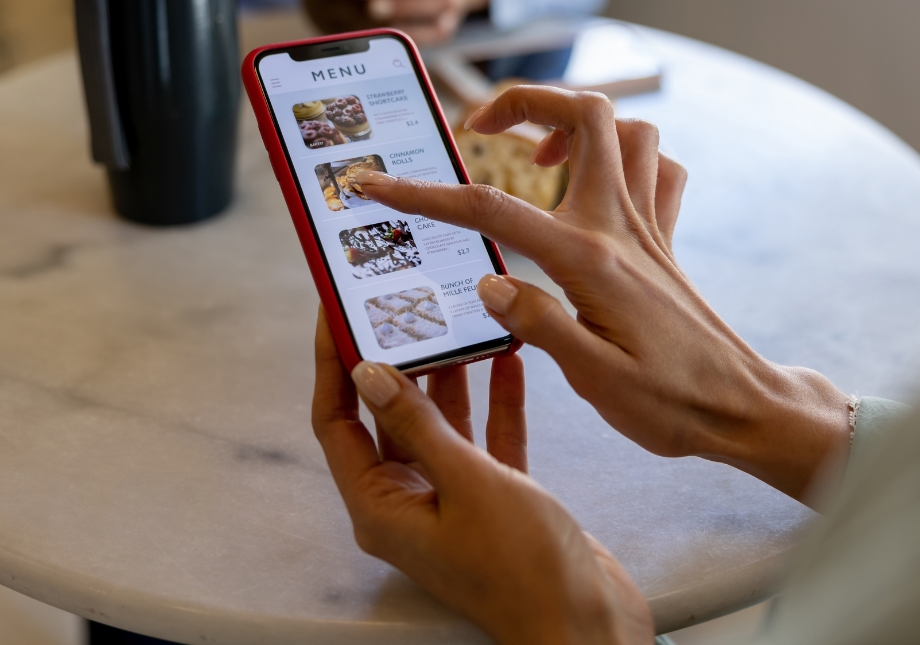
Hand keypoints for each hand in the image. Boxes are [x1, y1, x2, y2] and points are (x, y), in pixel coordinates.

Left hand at [311, 309, 652, 644]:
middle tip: (402, 307)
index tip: (336, 313)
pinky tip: (507, 363)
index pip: (337, 422)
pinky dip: (494, 403)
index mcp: (381, 508)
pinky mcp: (496, 500)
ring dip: (449, 377)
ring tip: (456, 322)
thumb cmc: (525, 570)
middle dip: (395, 362)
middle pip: (387, 418)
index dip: (332, 365)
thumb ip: (420, 425)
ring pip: (439, 425)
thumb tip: (370, 373)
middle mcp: (409, 504)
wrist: (587, 623)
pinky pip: (485, 440)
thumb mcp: (468, 484)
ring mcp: (453, 502)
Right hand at [346, 86, 851, 502]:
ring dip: (578, 121)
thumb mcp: (595, 380)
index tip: (376, 184)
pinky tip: (596, 188)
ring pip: (628, 128)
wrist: (742, 409)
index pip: (492, 209)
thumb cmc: (670, 403)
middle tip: (482, 128)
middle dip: (527, 98)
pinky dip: (627, 157)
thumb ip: (540, 324)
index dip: (425, 193)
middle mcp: (622, 227)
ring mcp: (649, 227)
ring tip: (537, 156)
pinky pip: (657, 167)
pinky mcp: (666, 239)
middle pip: (585, 115)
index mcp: (589, 260)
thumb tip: (487, 282)